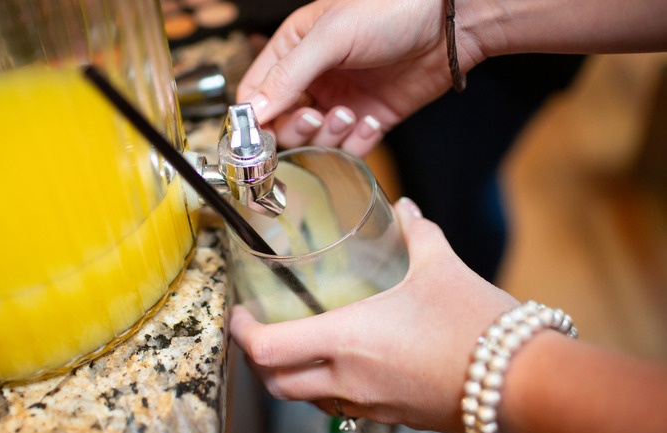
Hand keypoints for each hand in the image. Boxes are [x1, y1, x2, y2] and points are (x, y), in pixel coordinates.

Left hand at [229, 198, 517, 432]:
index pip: (269, 349)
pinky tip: (342, 362)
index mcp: (348, 340)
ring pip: (305, 398)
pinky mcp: (390, 415)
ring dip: (289, 374)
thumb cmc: (476, 326)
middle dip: (258, 358)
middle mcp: (349, 379)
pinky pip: (340, 406)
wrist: (521, 382)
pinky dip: (324, 386)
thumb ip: (415, 233)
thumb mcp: (440, 267)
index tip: (241, 313)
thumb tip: (403, 210)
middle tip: (260, 330)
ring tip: (295, 344)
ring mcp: (368, 403)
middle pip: (276, 382)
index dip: (243, 332)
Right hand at [236, 0, 483, 155]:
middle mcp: (314, 78)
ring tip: (350, 114)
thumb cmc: (392, 10)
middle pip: (283, 124)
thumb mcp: (331, 36)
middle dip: (296, 129)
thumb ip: (288, 74)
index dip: (254, 118)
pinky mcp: (369, 118)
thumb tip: (252, 110)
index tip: (256, 139)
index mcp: (294, 49)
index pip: (256, 92)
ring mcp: (342, 99)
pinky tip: (371, 121)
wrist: (451, 25)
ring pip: (315, 140)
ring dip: (329, 136)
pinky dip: (357, 144)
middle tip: (316, 118)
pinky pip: (350, 148)